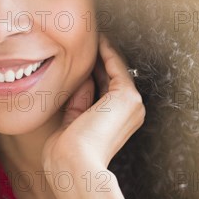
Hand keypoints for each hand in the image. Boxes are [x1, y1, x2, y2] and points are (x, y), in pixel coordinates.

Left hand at [42, 34, 144, 171]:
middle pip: (111, 78)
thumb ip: (79, 101)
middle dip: (99, 59)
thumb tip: (83, 79)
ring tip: (92, 33)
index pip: (104, 91)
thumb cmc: (66, 154)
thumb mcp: (71, 122)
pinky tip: (98, 38)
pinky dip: (108, 51)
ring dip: (104, 50)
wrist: (73, 165)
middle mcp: (130, 114)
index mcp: (116, 124)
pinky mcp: (127, 96)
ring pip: (116, 70)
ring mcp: (132, 105)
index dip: (93, 72)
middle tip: (86, 39)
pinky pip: (117, 66)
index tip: (80, 56)